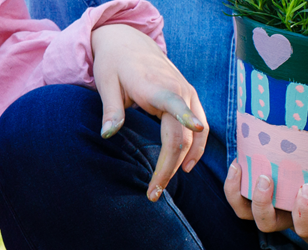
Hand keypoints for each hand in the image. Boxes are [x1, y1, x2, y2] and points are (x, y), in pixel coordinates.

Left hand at [90, 24, 207, 201]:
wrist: (129, 42)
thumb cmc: (114, 64)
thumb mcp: (106, 83)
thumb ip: (111, 110)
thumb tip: (107, 134)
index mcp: (156, 86)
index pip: (175, 105)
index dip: (187, 119)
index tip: (196, 131)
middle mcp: (179, 90)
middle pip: (182, 135)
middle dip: (170, 166)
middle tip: (152, 192)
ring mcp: (188, 94)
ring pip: (196, 135)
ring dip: (184, 161)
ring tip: (163, 185)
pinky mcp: (191, 98)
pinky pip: (200, 128)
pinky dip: (195, 148)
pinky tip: (184, 166)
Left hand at [224, 157, 307, 249]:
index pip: (304, 227)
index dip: (302, 211)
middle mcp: (291, 221)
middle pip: (265, 224)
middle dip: (261, 203)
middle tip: (267, 178)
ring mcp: (277, 211)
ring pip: (246, 213)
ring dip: (238, 193)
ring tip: (241, 165)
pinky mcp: (269, 199)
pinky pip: (241, 199)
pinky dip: (234, 184)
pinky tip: (239, 160)